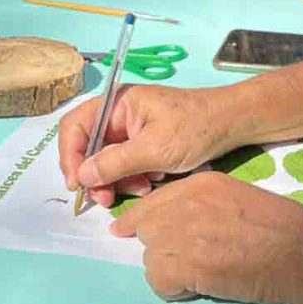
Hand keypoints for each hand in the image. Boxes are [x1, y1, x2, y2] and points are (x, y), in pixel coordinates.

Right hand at [58, 87, 236, 205]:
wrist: (232, 125)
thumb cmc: (196, 128)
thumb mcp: (155, 149)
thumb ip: (116, 163)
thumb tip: (82, 176)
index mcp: (117, 104)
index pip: (74, 126)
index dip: (70, 156)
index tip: (77, 184)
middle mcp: (119, 115)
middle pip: (89, 148)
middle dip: (97, 176)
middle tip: (107, 200)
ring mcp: (131, 130)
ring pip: (107, 162)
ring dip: (119, 180)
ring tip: (143, 189)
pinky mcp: (144, 145)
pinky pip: (126, 165)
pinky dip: (134, 178)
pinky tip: (152, 183)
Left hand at [110, 172, 302, 303]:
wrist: (300, 253)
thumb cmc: (282, 226)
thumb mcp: (239, 196)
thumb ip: (204, 203)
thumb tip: (177, 220)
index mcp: (200, 183)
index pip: (153, 201)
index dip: (139, 219)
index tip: (125, 230)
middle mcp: (185, 204)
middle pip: (146, 228)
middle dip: (159, 246)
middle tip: (182, 262)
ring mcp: (183, 234)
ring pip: (150, 257)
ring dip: (169, 270)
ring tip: (201, 274)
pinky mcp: (185, 266)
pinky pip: (158, 281)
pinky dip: (174, 290)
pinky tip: (199, 287)